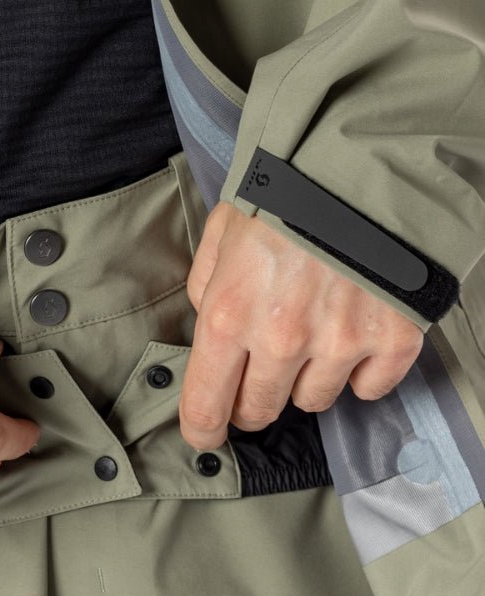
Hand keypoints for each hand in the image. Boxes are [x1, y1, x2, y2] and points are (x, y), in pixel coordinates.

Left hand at [179, 202, 423, 447]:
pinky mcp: (392, 339)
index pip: (207, 404)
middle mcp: (282, 338)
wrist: (369, 159)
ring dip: (308, 377)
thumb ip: (209, 287)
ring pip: (314, 401)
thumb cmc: (289, 190)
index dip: (202, 429)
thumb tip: (211, 331)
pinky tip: (356, 335)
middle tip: (263, 369)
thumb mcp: (226, 230)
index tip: (205, 436)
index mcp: (231, 313)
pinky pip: (369, 388)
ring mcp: (341, 342)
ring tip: (316, 330)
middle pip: (259, 410)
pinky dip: (362, 371)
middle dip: (254, 398)